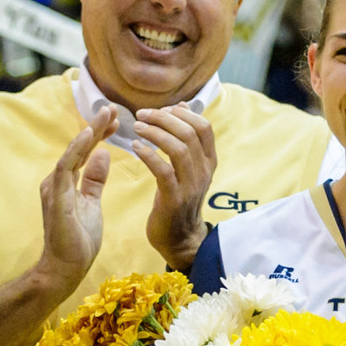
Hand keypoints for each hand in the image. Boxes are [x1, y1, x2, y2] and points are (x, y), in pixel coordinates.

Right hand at [38, 110, 112, 282]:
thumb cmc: (77, 240)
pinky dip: (76, 150)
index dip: (99, 134)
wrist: (65, 269)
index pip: (84, 152)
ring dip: (88, 132)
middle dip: (95, 126)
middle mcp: (56, 181)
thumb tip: (103, 154)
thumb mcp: (91, 203)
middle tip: (112, 107)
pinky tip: (89, 136)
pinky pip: (66, 168)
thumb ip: (94, 179)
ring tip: (104, 114)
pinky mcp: (56, 198)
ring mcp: (54, 188)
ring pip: (71, 152)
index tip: (116, 120)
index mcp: (65, 182)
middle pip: (77, 147)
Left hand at [131, 104, 217, 268]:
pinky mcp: (174, 199)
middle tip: (141, 115)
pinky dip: (148, 154)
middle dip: (163, 118)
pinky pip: (163, 171)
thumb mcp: (188, 167)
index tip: (162, 109)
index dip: (182, 113)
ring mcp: (190, 186)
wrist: (180, 238)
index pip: (204, 126)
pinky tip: (135, 146)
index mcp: (209, 161)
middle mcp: (204, 171)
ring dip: (154, 133)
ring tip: (136, 127)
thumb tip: (182, 106)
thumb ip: (186, 139)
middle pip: (188, 133)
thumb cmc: (179, 197)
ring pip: (177, 149)